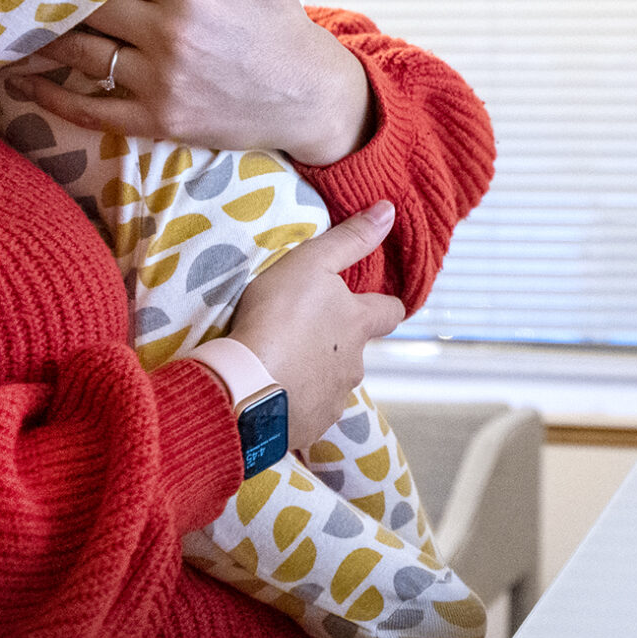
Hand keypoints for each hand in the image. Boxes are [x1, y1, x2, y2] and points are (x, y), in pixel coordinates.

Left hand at [0, 0, 374, 164]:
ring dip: (41, 40)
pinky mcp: (157, 120)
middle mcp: (168, 36)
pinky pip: (91, 108)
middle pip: (89, 7)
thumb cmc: (284, 29)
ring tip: (8, 25)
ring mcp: (160, 81)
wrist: (309, 98)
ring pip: (80, 54)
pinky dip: (51, 96)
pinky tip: (23, 82)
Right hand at [220, 202, 405, 447]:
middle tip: (302, 331)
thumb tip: (389, 210)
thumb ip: (350, 238)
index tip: (370, 302)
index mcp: (359, 325)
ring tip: (280, 362)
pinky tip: (271, 392)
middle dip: (337, 342)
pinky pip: (308, 411)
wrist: (246, 385)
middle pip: (356, 350)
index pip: (391, 312)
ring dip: (314, 373)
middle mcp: (355, 365)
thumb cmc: (277, 317)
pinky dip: (295, 402)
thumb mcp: (311, 263)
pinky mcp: (310, 427)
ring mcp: (334, 399)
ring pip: (332, 382)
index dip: (382, 305)